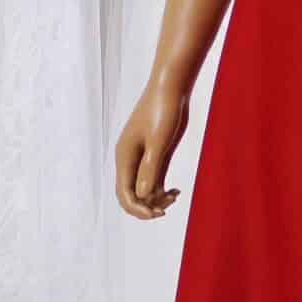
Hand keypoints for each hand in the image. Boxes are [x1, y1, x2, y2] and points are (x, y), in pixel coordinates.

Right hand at [116, 80, 188, 220]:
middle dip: (145, 206)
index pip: (124, 193)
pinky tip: (177, 191)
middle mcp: (129, 159)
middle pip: (130, 194)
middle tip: (166, 209)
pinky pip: (153, 180)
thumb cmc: (164, 110)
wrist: (171, 87)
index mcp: (125, 156)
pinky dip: (162, 189)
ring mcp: (142, 157)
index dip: (138, 208)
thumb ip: (151, 167)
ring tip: (175, 195)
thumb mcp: (159, 140)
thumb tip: (143, 195)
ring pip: (143, 189)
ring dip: (157, 199)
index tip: (158, 214)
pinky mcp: (155, 153)